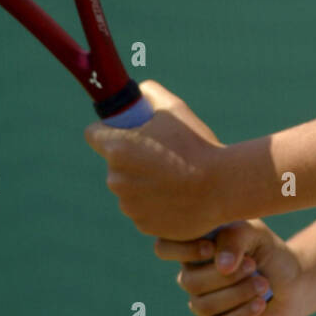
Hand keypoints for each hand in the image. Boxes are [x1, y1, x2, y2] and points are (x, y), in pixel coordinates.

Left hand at [84, 79, 224, 238]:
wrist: (222, 187)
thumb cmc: (198, 145)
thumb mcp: (175, 108)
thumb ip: (151, 93)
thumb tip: (140, 92)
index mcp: (118, 147)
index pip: (93, 134)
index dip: (108, 129)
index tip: (125, 130)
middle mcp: (116, 178)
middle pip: (114, 162)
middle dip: (131, 158)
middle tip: (162, 155)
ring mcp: (128, 204)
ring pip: (128, 187)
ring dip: (143, 182)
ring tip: (173, 178)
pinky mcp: (142, 224)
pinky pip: (142, 209)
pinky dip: (154, 204)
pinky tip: (176, 197)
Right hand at [155, 220, 304, 315]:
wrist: (293, 281)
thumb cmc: (268, 251)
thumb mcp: (255, 234)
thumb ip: (235, 238)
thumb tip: (222, 266)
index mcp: (193, 248)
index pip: (163, 247)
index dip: (181, 250)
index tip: (212, 248)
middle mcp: (192, 276)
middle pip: (189, 282)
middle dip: (226, 276)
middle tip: (254, 265)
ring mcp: (202, 303)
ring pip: (203, 306)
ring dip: (238, 294)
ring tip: (264, 284)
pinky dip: (241, 315)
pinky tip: (260, 304)